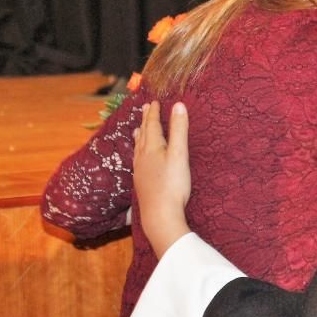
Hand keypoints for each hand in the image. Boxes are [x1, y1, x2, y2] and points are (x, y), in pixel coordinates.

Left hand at [133, 101, 191, 257]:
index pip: (152, 125)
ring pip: (138, 148)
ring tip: (137, 129)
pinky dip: (138, 152)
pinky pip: (137, 160)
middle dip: (145, 120)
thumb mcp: (180, 154)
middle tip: (145, 109)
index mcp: (152, 148)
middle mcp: (143, 157)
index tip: (154, 102)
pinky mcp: (141, 182)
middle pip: (143, 134)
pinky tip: (139, 158)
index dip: (154, 113)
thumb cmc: (172, 185)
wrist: (160, 215)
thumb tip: (178, 105)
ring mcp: (140, 170)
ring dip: (139, 136)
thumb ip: (179, 130)